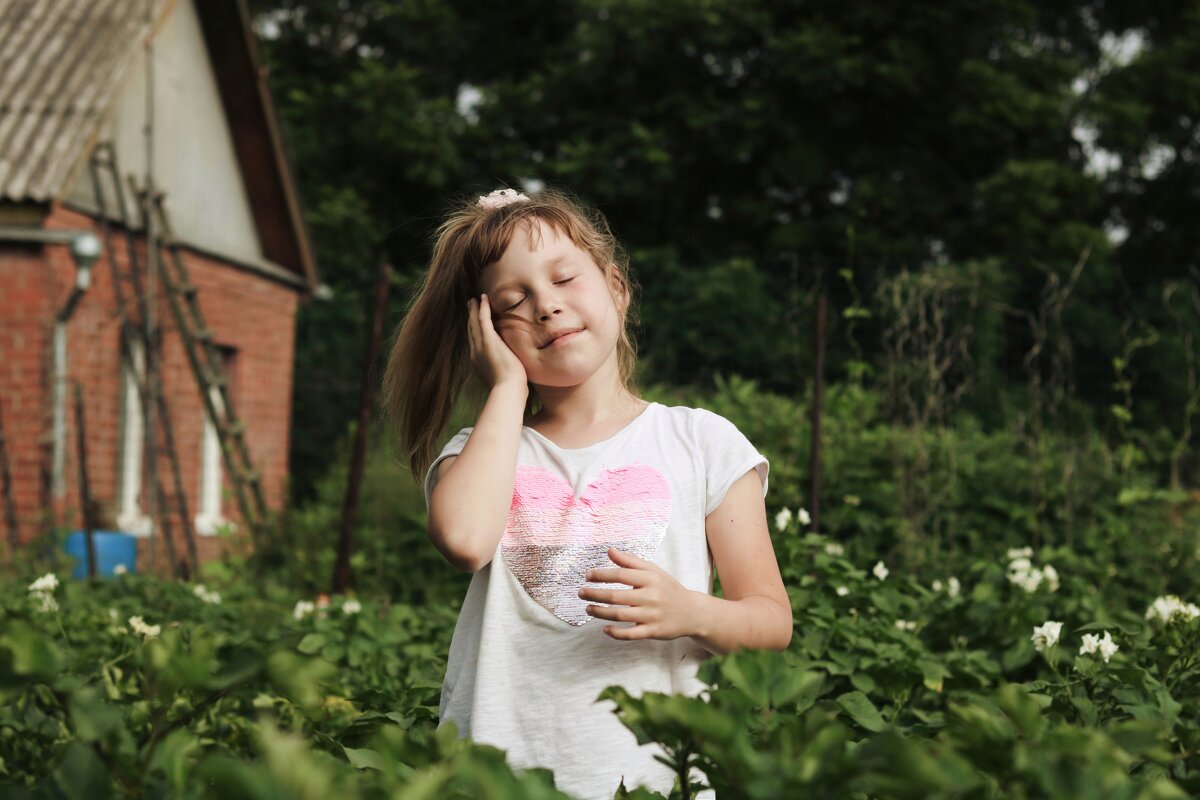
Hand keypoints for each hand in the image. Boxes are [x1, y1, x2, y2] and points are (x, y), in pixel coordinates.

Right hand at [467, 294, 526, 388]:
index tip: (474, 324)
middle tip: (470, 307)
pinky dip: (482, 308)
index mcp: (478, 363)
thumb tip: (513, 374)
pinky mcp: (488, 340)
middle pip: (471, 331)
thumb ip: (505, 373)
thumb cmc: (510, 390)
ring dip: (474, 310)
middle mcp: (475, 353)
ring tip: (473, 300)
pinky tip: (482, 298)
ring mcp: (480, 346)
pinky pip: (482, 319)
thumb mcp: (505, 380)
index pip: (475, 343)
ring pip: (474, 323)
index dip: (474, 332)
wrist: (508, 390)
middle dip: (470, 319)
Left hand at [578, 548, 700, 640]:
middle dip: (595, 594)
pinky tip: (605, 629)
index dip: (601, 575)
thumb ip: (630, 562)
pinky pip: (630, 634)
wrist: (692, 612)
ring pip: (620, 615)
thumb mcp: (653, 571)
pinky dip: (616, 633)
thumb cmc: (667, 588)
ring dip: (600, 613)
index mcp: (651, 579)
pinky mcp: (653, 631)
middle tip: (581, 593)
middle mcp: (651, 596)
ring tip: (588, 608)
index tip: (587, 576)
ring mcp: (652, 615)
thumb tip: (610, 551)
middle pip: (616, 596)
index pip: (621, 575)